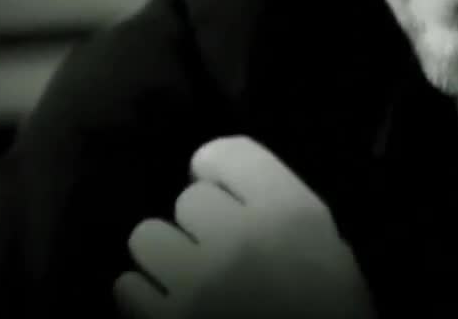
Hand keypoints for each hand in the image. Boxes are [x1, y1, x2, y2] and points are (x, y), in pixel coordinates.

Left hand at [113, 136, 375, 318]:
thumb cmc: (330, 312)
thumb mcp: (328, 250)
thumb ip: (281, 211)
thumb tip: (228, 193)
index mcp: (287, 215)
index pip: (228, 154)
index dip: (219, 172)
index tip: (224, 193)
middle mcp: (238, 238)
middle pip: (189, 200)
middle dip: (202, 225)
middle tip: (219, 255)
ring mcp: (196, 284)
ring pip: (147, 237)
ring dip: (165, 256)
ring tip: (186, 279)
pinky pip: (127, 287)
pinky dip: (145, 298)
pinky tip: (171, 309)